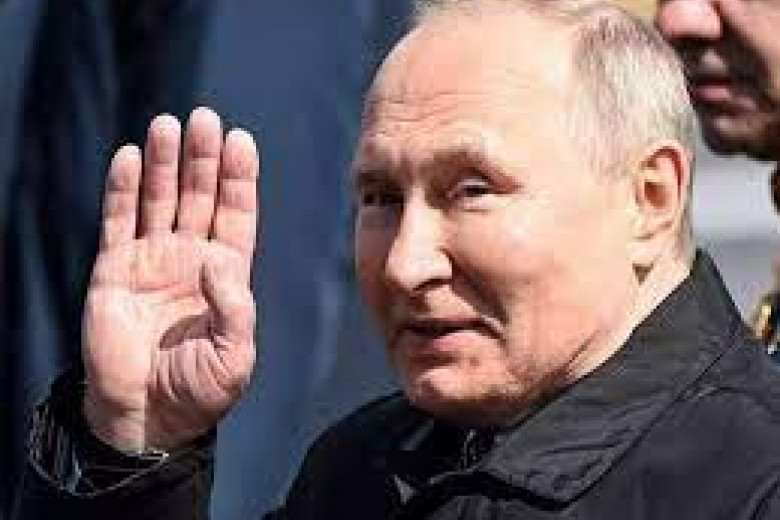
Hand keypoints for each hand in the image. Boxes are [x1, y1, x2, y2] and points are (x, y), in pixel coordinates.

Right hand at [82, 107, 258, 451]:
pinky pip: (118, 221)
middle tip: (205, 119)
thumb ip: (234, 306)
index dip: (238, 178)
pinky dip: (122, 190)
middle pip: (199, 196)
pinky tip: (130, 158)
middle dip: (203, 158)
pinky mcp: (115, 270)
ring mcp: (152, 260)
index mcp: (227, 273)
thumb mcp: (235, 354)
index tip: (241, 140)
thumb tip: (216, 259)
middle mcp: (191, 258)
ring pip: (160, 200)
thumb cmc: (200, 389)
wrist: (148, 416)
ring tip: (167, 124)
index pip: (236, 213)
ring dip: (165, 163)